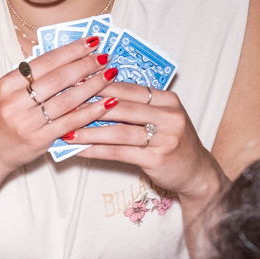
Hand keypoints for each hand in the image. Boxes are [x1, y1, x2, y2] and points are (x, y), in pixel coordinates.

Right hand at [0, 35, 115, 178]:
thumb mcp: (7, 92)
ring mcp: (27, 122)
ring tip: (109, 74)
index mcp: (7, 84)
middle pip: (57, 78)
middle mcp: (15, 101)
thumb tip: (66, 58)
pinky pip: (70, 122)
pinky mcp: (39, 140)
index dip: (70, 50)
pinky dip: (90, 112)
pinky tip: (106, 103)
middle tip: (104, 56)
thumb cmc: (0, 120)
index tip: (90, 42)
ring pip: (66, 99)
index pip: (44, 61)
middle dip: (85, 65)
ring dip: (92, 85)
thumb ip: (31, 78)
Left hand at [62, 75, 225, 199]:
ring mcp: (165, 137)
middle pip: (121, 106)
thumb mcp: (162, 118)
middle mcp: (169, 115)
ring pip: (118, 130)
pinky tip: (79, 149)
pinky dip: (96, 150)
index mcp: (168, 99)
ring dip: (88, 130)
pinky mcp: (157, 158)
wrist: (197, 173)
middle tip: (62, 105)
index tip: (75, 84)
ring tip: (65, 130)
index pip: (129, 87)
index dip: (100, 85)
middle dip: (89, 106)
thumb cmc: (173, 143)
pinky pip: (119, 152)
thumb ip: (138, 106)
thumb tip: (97, 95)